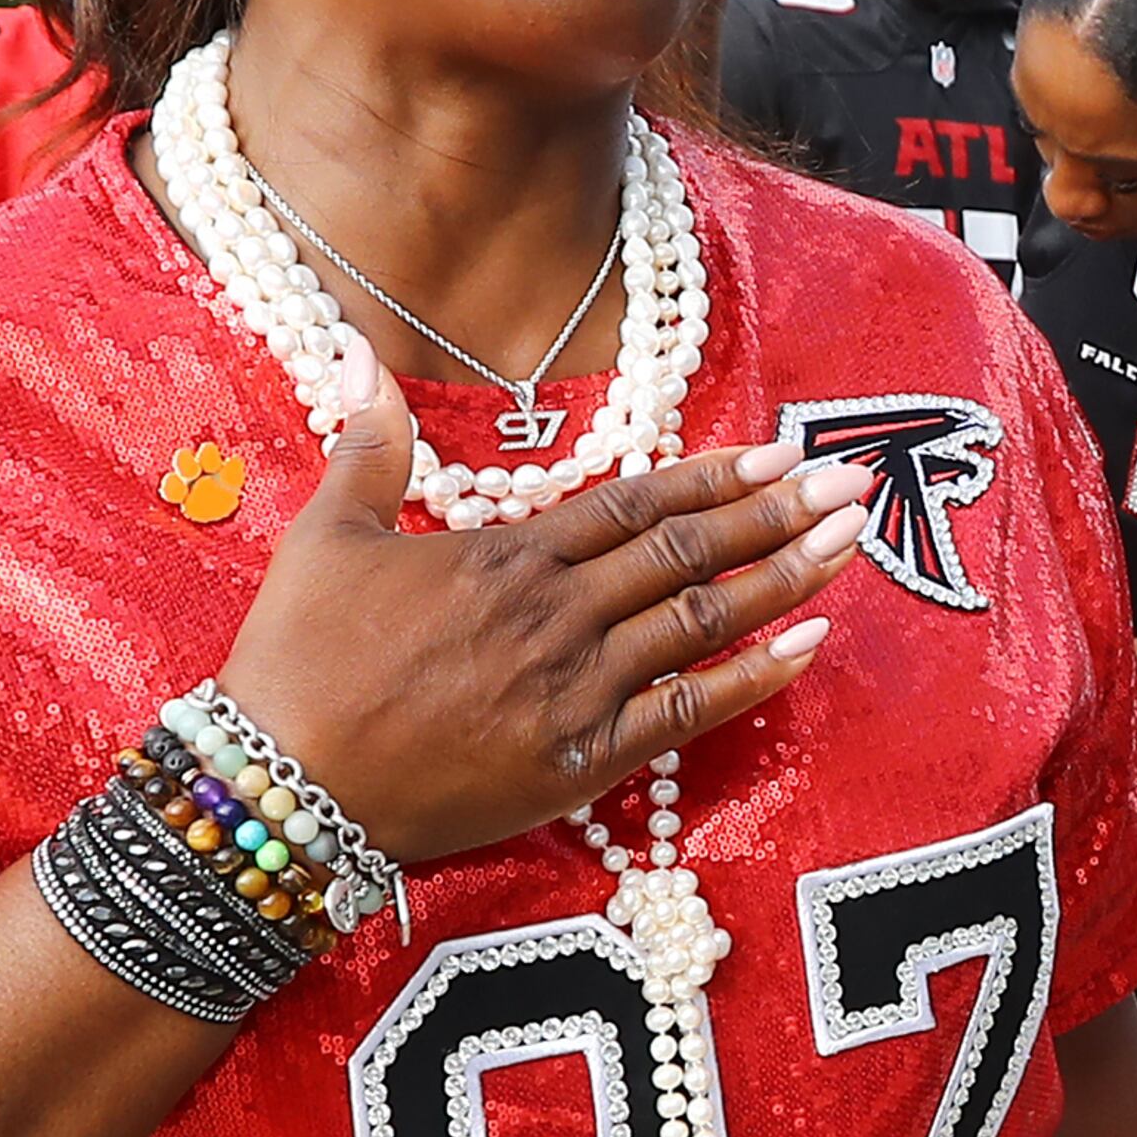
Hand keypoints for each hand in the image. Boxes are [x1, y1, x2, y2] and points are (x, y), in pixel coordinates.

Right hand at [218, 346, 869, 863]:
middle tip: (855, 481)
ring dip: (787, 578)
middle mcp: (557, 615)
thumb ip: (367, 446)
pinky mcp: (580, 763)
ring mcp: (576, 691)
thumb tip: (355, 351)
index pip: (637, 502)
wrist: (281, 785)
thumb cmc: (296, 662)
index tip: (782, 448)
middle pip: (690, 552)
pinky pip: (690, 714)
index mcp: (508, 556)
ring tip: (853, 542)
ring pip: (703, 620)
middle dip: (781, 512)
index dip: (717, 475)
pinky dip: (756, 678)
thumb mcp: (326, 536)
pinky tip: (811, 644)